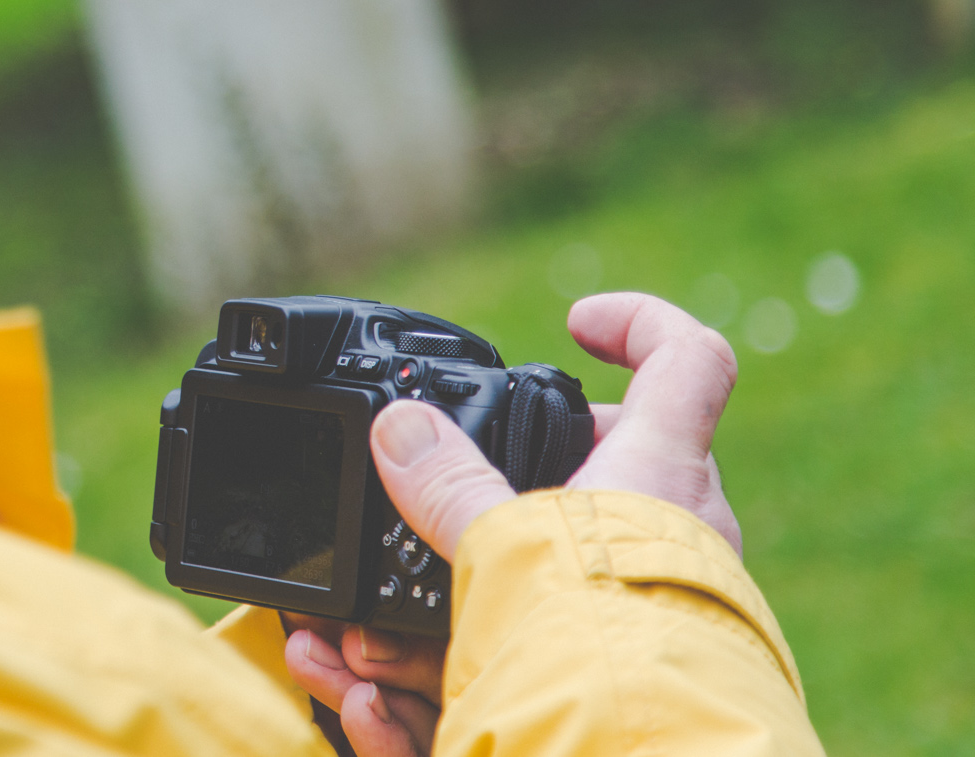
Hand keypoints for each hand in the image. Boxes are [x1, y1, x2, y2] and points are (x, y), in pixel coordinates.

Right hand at [281, 292, 742, 755]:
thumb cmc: (597, 656)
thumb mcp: (500, 544)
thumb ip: (446, 482)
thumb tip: (399, 428)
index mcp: (658, 478)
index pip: (685, 365)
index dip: (635, 324)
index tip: (575, 323)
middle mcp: (669, 542)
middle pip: (586, 479)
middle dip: (476, 503)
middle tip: (409, 520)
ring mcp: (641, 617)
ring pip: (532, 585)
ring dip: (420, 616)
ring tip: (343, 646)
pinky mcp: (601, 687)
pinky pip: (518, 668)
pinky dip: (432, 690)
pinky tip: (370, 705)